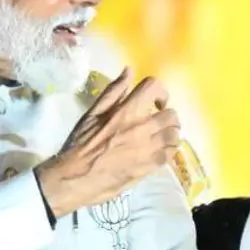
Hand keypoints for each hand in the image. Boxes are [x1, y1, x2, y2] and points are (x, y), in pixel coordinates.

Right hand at [36, 69, 179, 217]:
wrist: (76, 178)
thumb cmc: (80, 144)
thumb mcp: (91, 114)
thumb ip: (113, 92)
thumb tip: (129, 71)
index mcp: (127, 111)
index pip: (155, 88)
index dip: (159, 92)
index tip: (154, 102)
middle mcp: (143, 128)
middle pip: (171, 115)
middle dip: (166, 116)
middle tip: (157, 122)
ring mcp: (149, 149)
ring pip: (174, 135)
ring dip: (169, 134)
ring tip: (159, 138)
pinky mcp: (150, 167)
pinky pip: (170, 155)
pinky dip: (167, 151)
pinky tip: (156, 152)